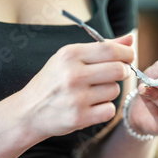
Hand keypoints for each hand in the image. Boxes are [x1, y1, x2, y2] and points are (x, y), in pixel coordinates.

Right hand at [16, 35, 134, 138]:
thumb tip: (130, 39)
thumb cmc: (53, 81)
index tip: (129, 57)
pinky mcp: (79, 118)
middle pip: (118, 70)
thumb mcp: (69, 58)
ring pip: (115, 91)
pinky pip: (109, 110)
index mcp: (70, 55)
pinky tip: (92, 106)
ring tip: (93, 92)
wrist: (28, 111)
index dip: (127, 53)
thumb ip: (101, 48)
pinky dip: (105, 109)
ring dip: (110, 92)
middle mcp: (73, 75)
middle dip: (123, 72)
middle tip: (115, 75)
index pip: (111, 50)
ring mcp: (76, 98)